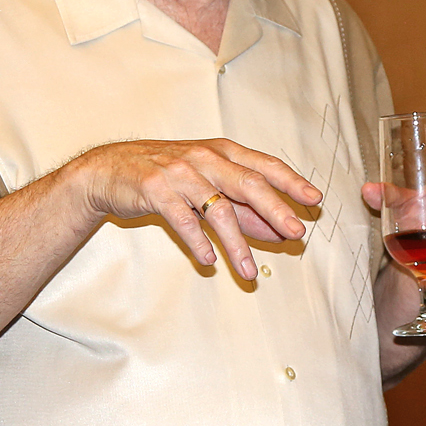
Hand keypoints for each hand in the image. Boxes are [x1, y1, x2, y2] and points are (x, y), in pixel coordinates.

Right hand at [73, 138, 319, 279]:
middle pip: (248, 183)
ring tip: (249, 272)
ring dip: (236, 243)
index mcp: (223, 152)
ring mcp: (180, 172)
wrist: (110, 170)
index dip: (291, 182)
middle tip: (296, 233)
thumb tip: (280, 230)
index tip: (315, 200)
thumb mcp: (209, 186)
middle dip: (276, 209)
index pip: (265, 166)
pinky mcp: (155, 189)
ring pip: (217, 208)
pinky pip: (182, 219)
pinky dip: (198, 241)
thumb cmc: (167, 176)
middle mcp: (205, 157)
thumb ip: (244, 208)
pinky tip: (209, 260)